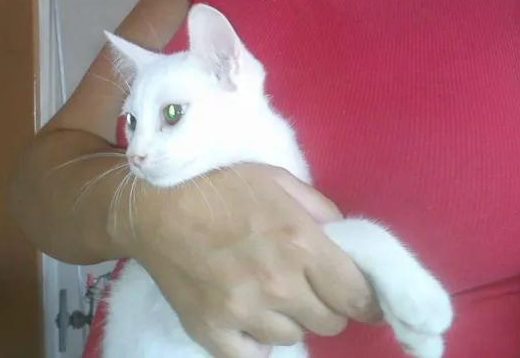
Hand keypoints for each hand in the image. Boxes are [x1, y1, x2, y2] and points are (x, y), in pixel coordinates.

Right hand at [111, 163, 379, 357]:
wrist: (152, 204)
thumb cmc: (218, 184)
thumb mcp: (277, 179)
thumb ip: (320, 209)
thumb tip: (345, 240)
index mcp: (301, 243)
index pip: (357, 296)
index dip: (366, 300)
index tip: (362, 298)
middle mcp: (278, 284)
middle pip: (330, 322)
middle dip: (326, 304)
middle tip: (308, 285)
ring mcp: (243, 313)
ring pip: (293, 336)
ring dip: (289, 317)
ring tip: (267, 291)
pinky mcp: (212, 332)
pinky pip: (253, 354)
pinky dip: (255, 337)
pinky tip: (245, 313)